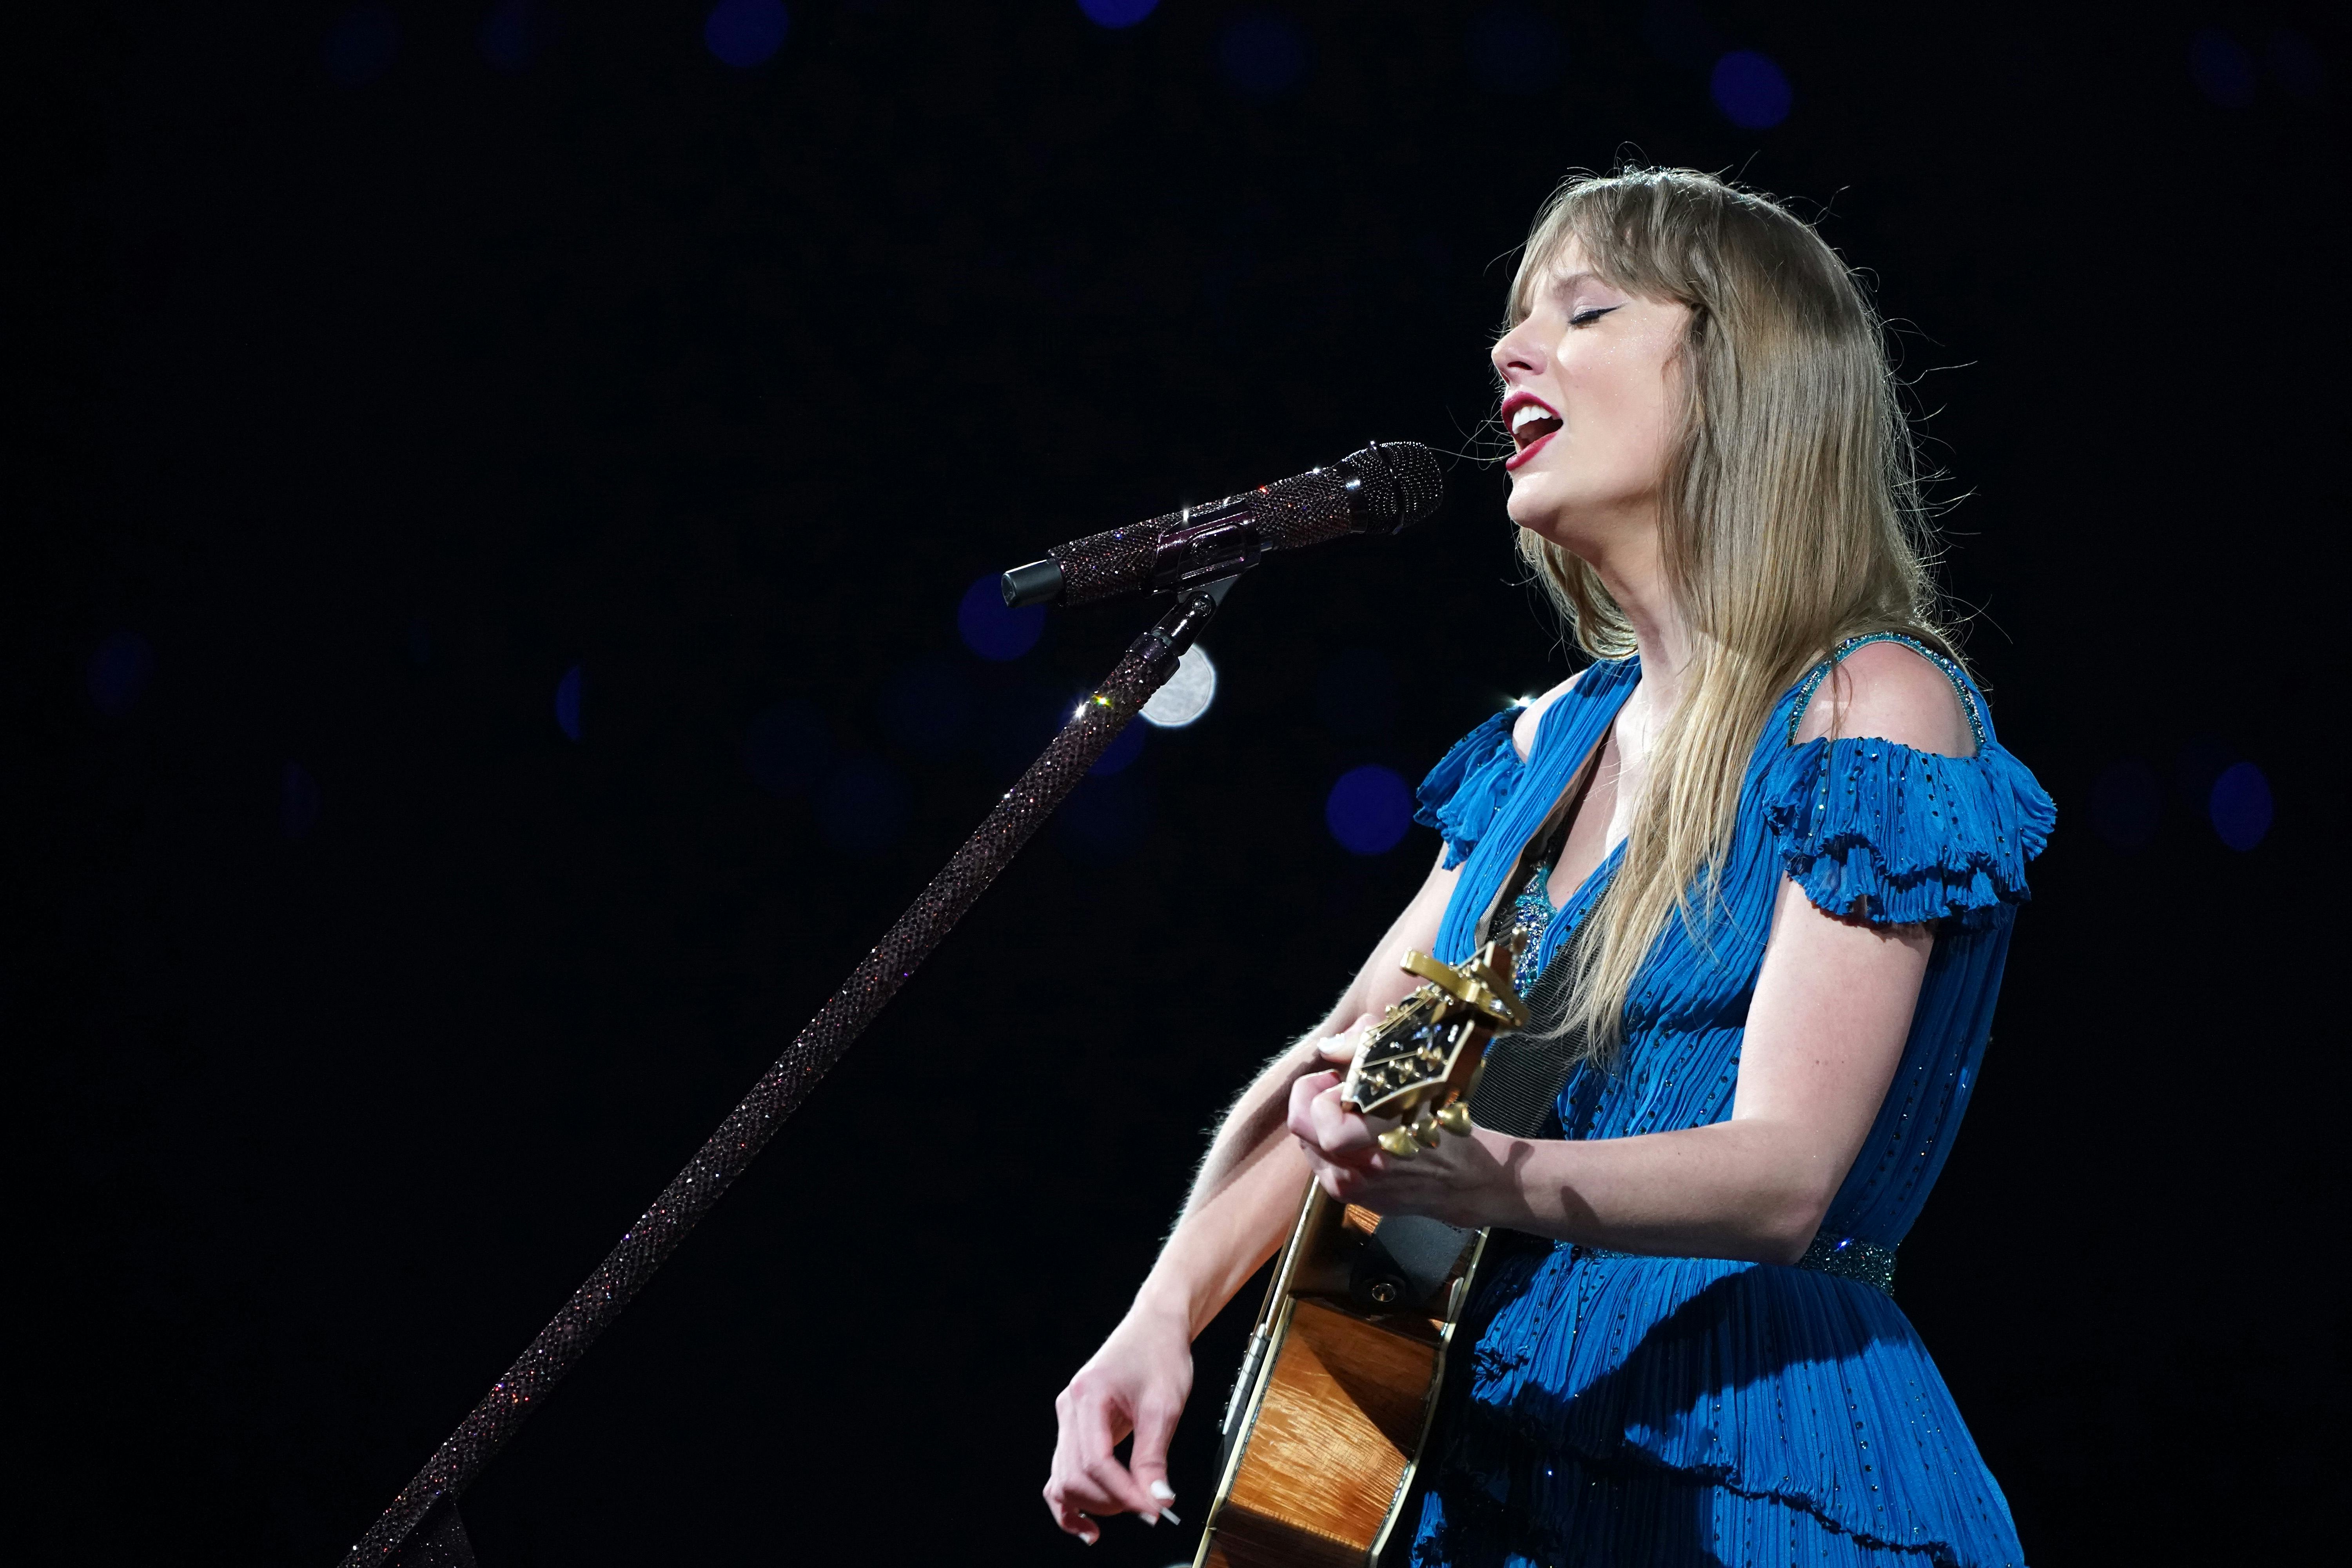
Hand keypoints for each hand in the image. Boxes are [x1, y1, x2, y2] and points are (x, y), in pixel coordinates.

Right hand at [1044, 1302, 1191, 1543]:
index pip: (1096, 1461)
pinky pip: (1063, 1471)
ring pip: (1064, 1477)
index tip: (1153, 1510)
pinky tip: (1087, 1525)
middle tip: (1148, 1508)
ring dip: (1093, 1503)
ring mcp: (1068, 1417)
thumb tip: (1157, 1501)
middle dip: (1110, 1501)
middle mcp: (1069, 1407)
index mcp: (1088, 1396)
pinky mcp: (1075, 1426)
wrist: (1155, 1327)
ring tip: (1127, 1512)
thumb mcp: (1165, 1407)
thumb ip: (1155, 1457)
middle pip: (1075, 1475)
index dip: (1124, 1493)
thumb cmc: (1160, 1355)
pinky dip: (1073, 1501)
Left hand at [1285, 1070, 1517, 1228]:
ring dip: (1319, 1120)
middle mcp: (1357, 1171)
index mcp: (1375, 1139)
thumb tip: (1328, 1047)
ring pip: (1307, 1144)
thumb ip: (1366, 1049)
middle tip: (1338, 1086)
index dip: (1324, 1088)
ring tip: (1350, 1109)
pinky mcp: (1351, 1198)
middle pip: (1301, 1128)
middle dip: (1313, 1098)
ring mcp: (1351, 1189)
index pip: (1317, 1114)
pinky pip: (1321, 1162)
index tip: (1343, 1077)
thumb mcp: (1416, 1074)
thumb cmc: (1444, 1120)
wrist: (1467, 1180)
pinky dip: (1329, 1141)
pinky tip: (1357, 1131)